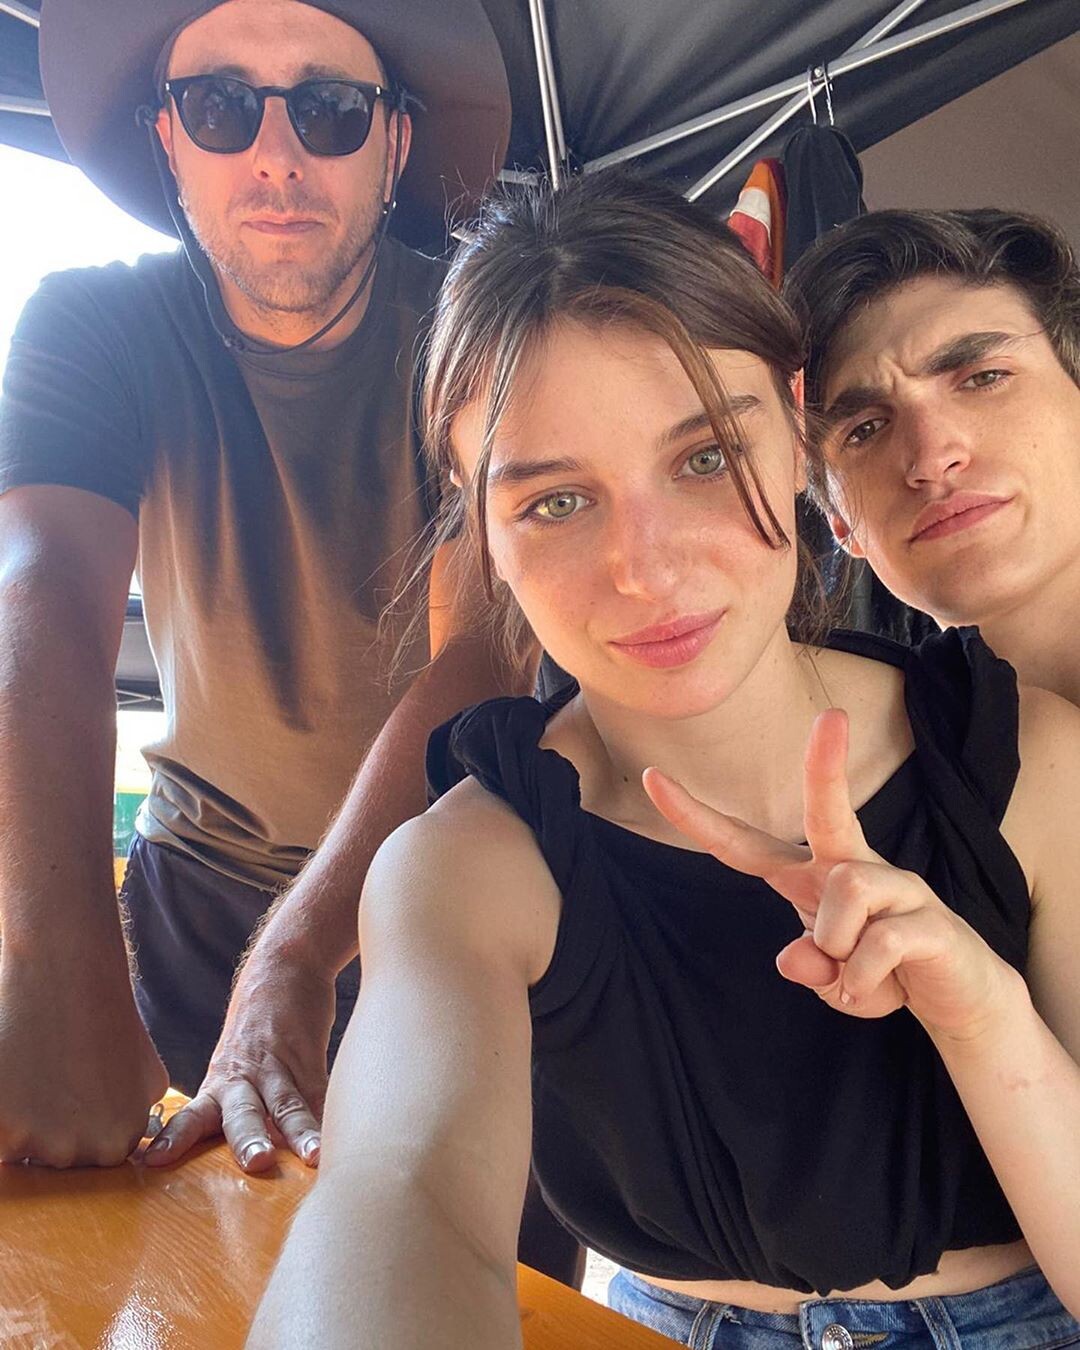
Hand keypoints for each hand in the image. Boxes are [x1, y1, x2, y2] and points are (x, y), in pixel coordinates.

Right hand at [0, 951, 167, 1166]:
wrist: (69, 979)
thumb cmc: (110, 1020)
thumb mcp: (149, 1075)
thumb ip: (141, 1113)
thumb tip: (142, 1138)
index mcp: (116, 1144)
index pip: (90, 1156)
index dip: (79, 1123)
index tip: (76, 1092)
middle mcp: (78, 1152)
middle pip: (53, 1157)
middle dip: (50, 1125)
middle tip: (54, 1078)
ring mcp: (37, 1143)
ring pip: (18, 1147)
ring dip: (20, 1118)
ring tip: (35, 1071)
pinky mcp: (0, 1129)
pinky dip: (1, 1110)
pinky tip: (15, 1075)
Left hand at [145, 938, 335, 1172]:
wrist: (286, 964)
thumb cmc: (257, 1022)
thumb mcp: (234, 1060)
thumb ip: (233, 1105)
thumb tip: (235, 1152)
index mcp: (220, 1082)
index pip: (193, 1114)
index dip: (176, 1137)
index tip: (154, 1161)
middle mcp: (245, 1077)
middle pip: (243, 1112)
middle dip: (248, 1139)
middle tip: (256, 1164)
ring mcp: (280, 1067)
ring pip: (289, 1103)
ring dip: (301, 1132)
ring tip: (313, 1156)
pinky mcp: (310, 1059)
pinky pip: (321, 1092)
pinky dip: (330, 1117)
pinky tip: (339, 1136)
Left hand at [643, 708, 1013, 1037]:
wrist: (958, 996)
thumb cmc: (880, 971)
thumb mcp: (832, 980)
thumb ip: (809, 966)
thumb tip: (793, 956)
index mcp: (811, 875)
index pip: (743, 844)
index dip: (696, 817)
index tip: (652, 777)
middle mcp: (852, 868)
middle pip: (829, 810)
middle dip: (826, 765)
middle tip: (833, 715)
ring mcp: (898, 887)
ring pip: (846, 892)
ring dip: (840, 948)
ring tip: (854, 975)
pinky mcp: (931, 919)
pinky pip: (879, 944)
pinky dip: (863, 981)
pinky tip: (875, 991)